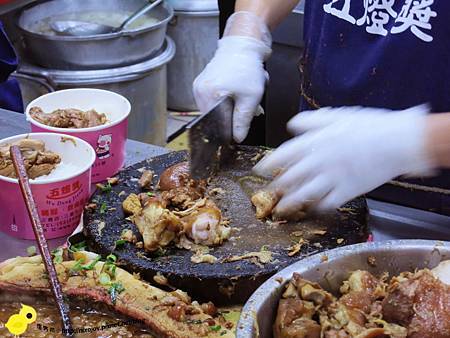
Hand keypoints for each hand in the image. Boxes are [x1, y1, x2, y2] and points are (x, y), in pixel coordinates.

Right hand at [193, 12, 271, 142]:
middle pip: (214, 118)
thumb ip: (243, 121)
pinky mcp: (201, 83)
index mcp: (209, 94)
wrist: (242, 45)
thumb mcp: (251, 97)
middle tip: (247, 106)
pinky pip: (212, 100)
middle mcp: (199, 91)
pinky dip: (224, 100)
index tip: (238, 130)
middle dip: (231, 116)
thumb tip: (238, 138)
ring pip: (214, 110)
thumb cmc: (247, 67)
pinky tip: (234, 91)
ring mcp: (198, 87)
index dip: (229, 129)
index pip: (216, 124)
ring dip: (229, 108)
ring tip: (241, 95)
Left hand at [253, 106, 434, 216]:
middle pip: (290, 177)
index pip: (284, 154)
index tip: (259, 170)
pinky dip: (318, 207)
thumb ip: (311, 121)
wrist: (398, 141)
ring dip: (290, 203)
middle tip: (267, 192)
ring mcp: (332, 178)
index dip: (268, 163)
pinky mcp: (347, 190)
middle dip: (276, 186)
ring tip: (281, 209)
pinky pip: (328, 202)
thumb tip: (292, 125)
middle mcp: (319, 161)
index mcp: (315, 141)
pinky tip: (313, 209)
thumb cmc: (368, 124)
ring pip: (304, 194)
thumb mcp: (336, 115)